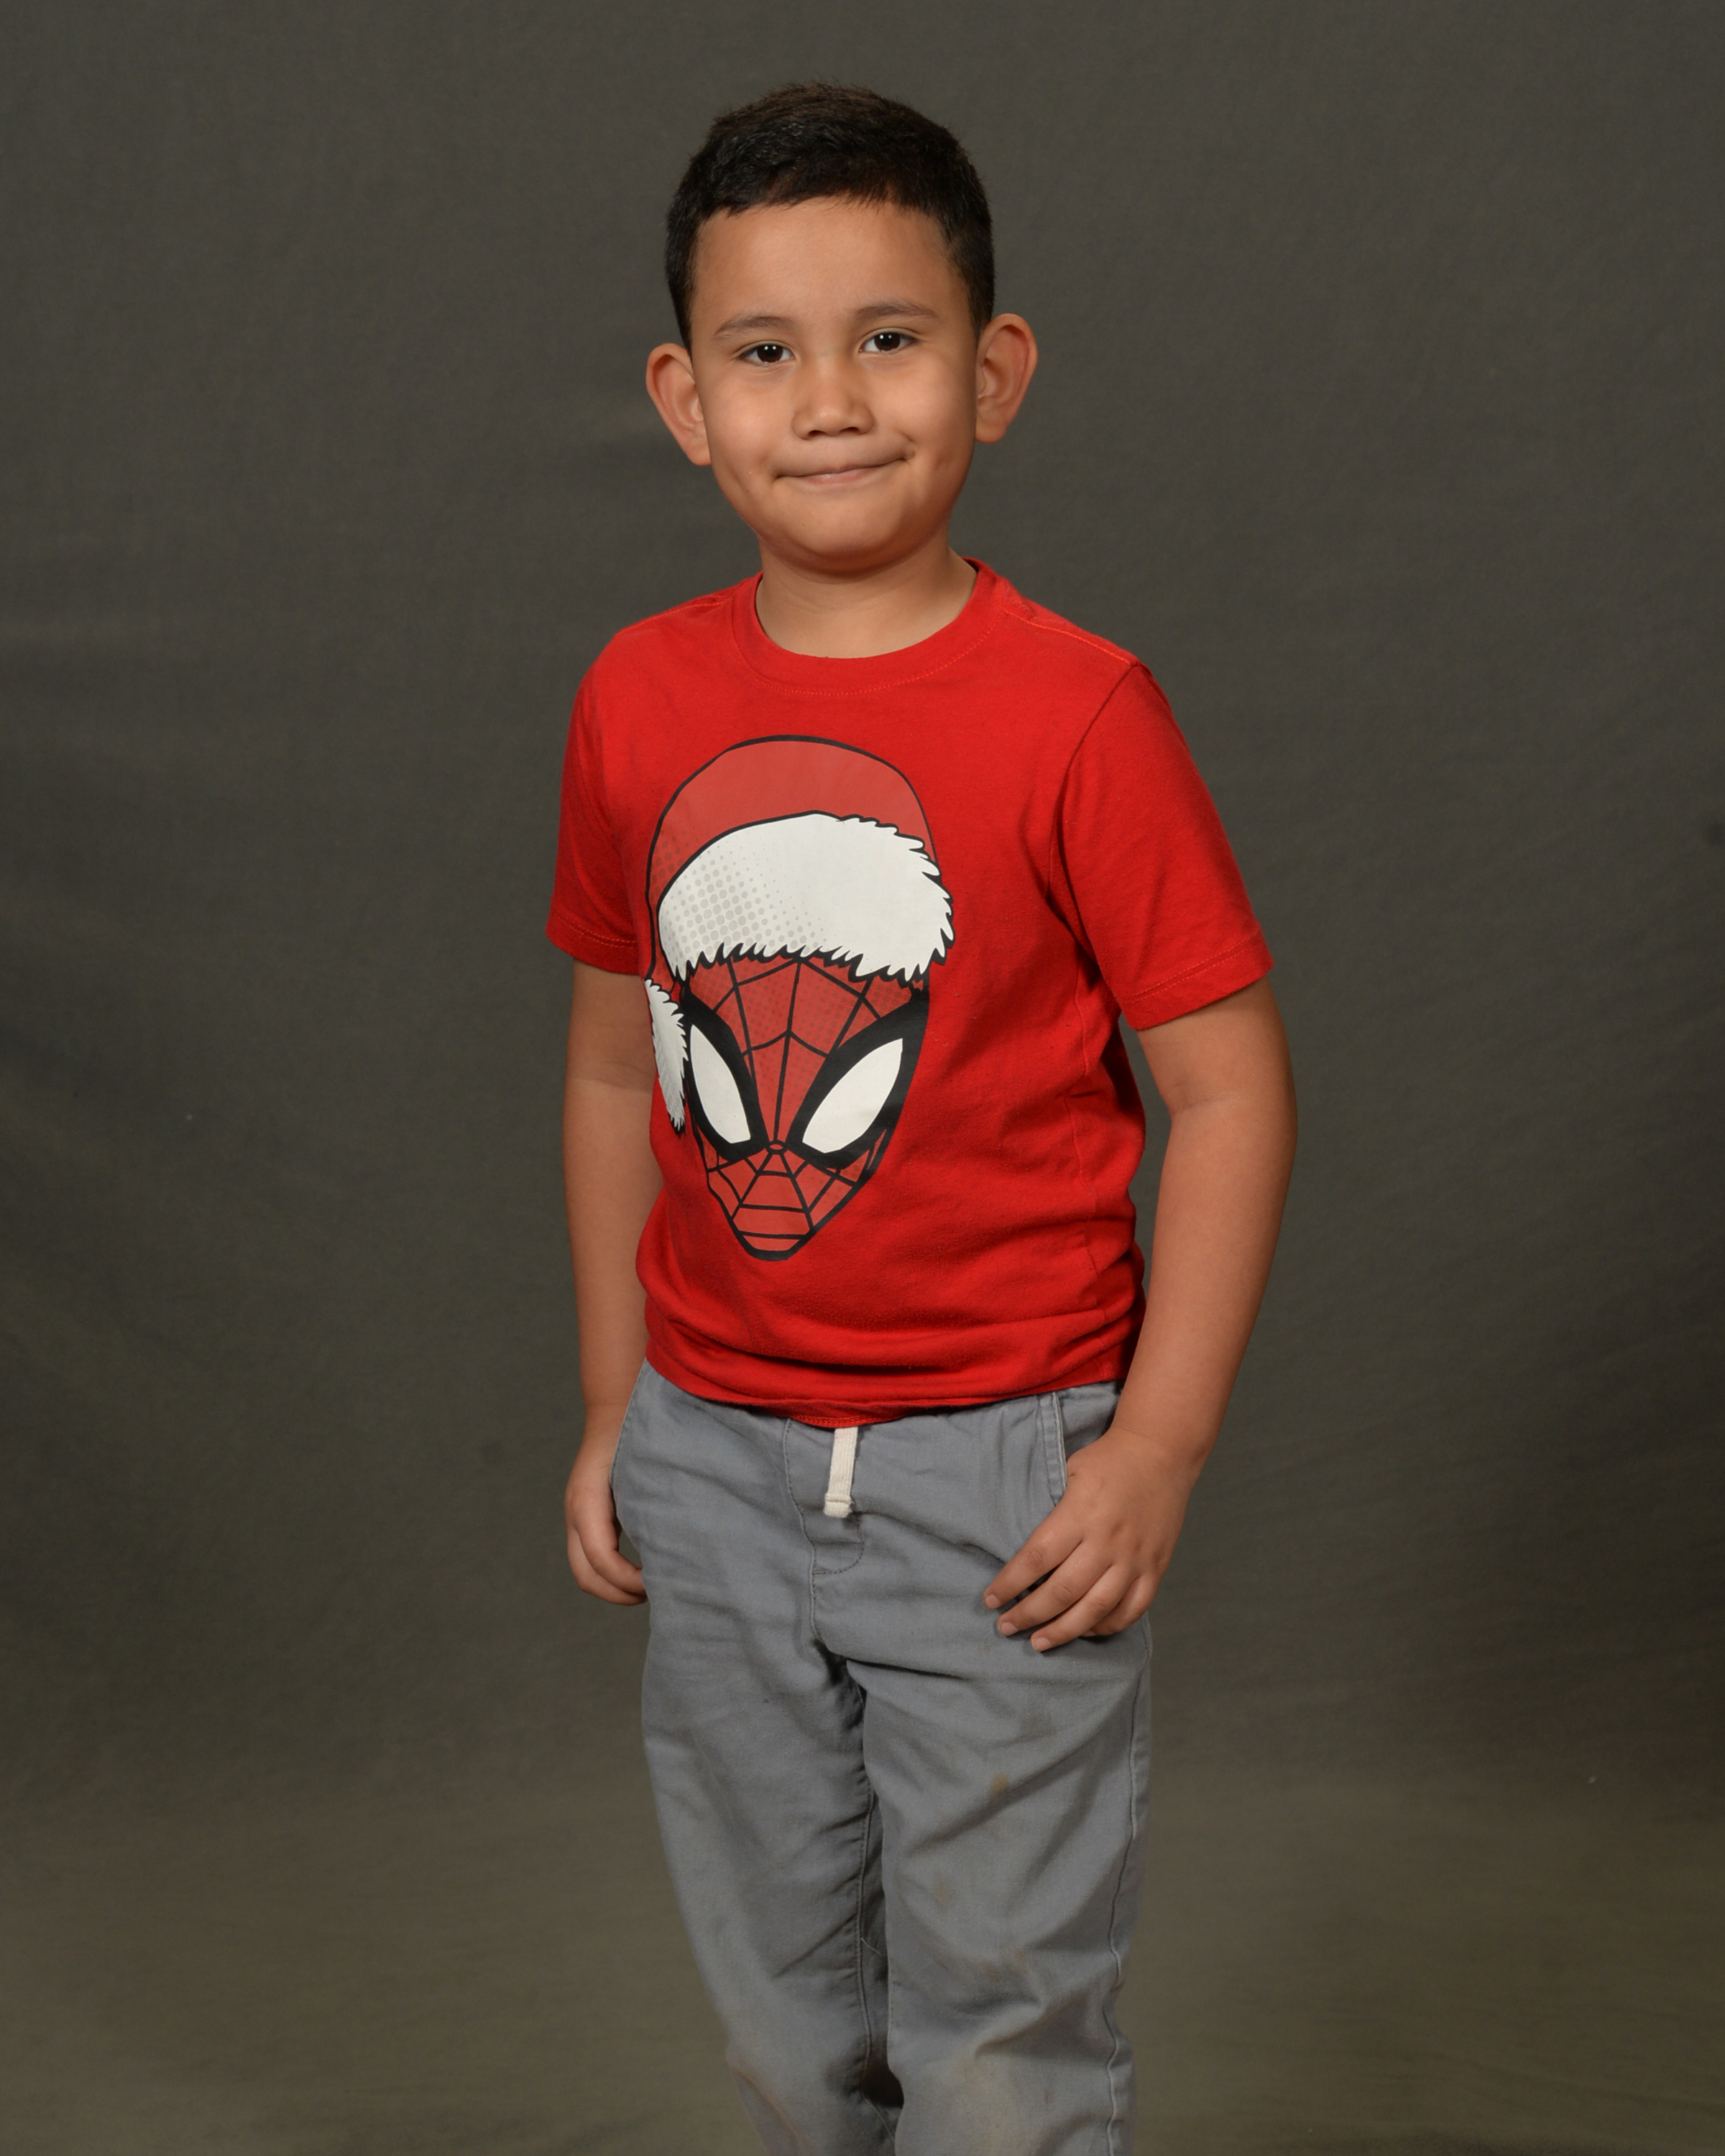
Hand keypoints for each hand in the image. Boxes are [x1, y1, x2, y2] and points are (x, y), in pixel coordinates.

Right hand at [564, 1412, 646, 1605]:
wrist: (615, 1408)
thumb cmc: (636, 1434)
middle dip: (621, 1594)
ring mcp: (576, 1516)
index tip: (661, 1583)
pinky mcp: (586, 1517)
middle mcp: (576, 1513)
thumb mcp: (646, 1468)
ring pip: (586, 1570)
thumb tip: (680, 1544)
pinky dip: (613, 1572)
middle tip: (658, 1594)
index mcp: (587, 1501)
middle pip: (587, 1575)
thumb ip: (655, 1502)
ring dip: (615, 1587)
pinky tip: (644, 1568)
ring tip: (652, 1586)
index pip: (601, 1559)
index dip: (630, 1581)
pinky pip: (592, 1556)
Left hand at [983, 1423, 1200, 1650]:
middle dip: (1029, 1614)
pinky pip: (1133, 1609)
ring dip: (1064, 1631)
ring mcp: (1134, 1558)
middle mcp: (1107, 1541)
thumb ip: (1051, 1513)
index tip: (991, 1599)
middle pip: (1063, 1591)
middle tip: (1006, 1626)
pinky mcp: (1156, 1567)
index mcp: (1080, 1513)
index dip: (1010, 1583)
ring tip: (1039, 1642)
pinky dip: (1108, 1626)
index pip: (1036, 1558)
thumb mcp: (1068, 1471)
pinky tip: (1086, 1631)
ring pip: (1096, 1608)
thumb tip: (1024, 1556)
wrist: (1161, 1452)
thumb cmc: (1107, 1460)